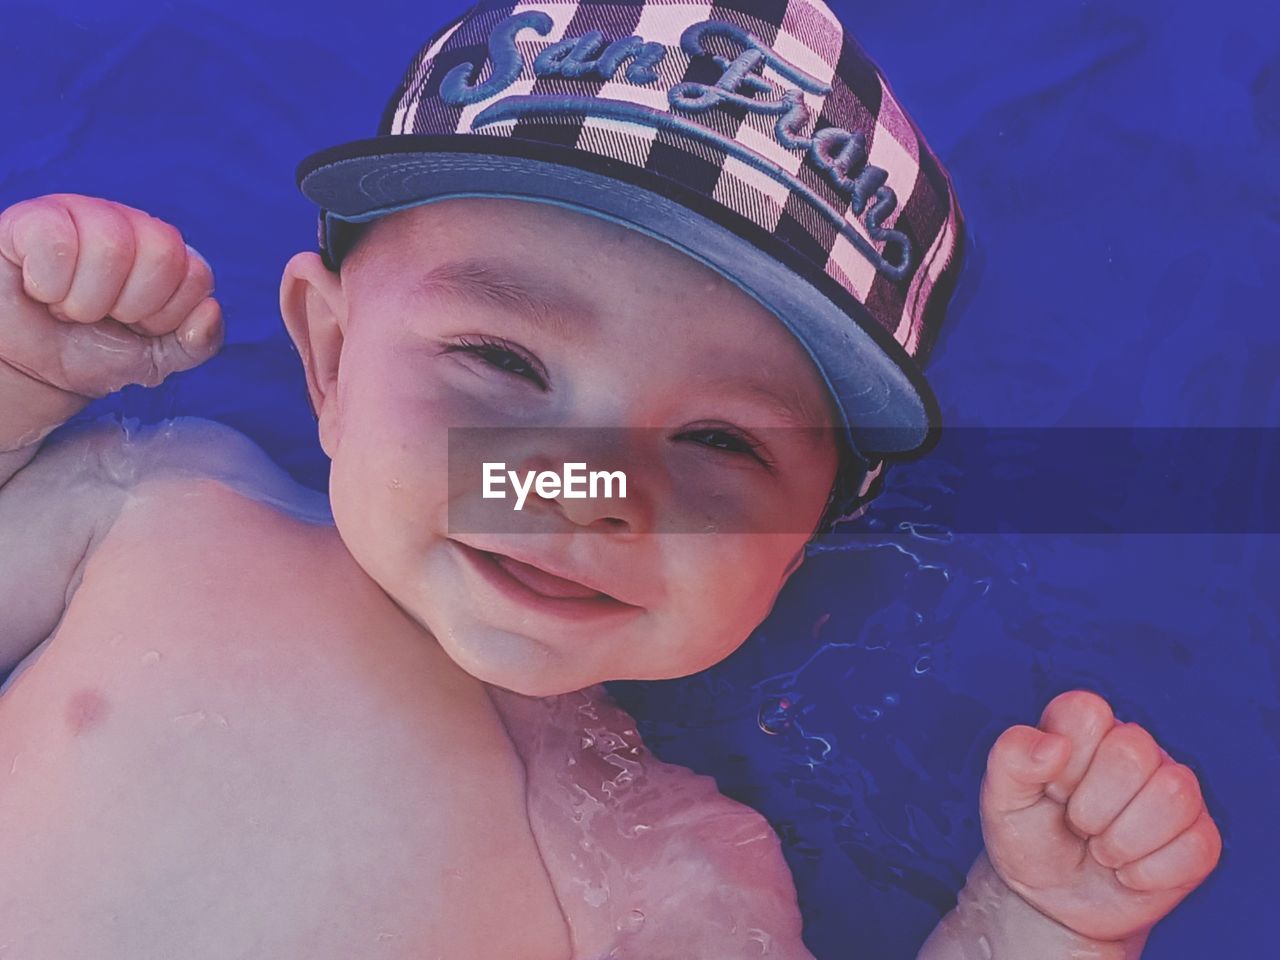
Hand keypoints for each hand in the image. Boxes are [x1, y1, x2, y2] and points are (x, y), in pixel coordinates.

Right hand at [0, 193, 222, 399]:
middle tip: (98, 316)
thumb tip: (211, 310)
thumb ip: (197, 344)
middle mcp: (131, 225)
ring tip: (66, 305)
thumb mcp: (156, 359)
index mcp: (168, 255)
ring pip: (111, 244)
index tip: (134, 325)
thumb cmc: (91, 352)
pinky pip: (55, 237)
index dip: (165, 314)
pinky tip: (39, 287)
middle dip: (128, 304)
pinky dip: (47, 282)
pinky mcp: (34, 218)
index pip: (197, 274)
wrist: (27, 367)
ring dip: (85, 299)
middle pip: (162, 253)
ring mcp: (83, 213)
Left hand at [980, 690, 1220, 942]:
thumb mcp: (1001, 798)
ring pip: (1174, 794)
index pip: (1087, 711)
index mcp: (1083, 726)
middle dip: (1092, 806)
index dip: (1065, 759)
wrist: (1052, 900)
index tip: (1052, 788)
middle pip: (1135, 752)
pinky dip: (1149, 873)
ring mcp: (1172, 789)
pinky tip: (1128, 872)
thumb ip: (1011, 757)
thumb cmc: (1028, 836)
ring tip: (1102, 849)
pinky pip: (1196, 846)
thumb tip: (1054, 744)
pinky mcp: (1199, 836)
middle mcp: (1134, 747)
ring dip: (1123, 840)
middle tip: (1078, 825)